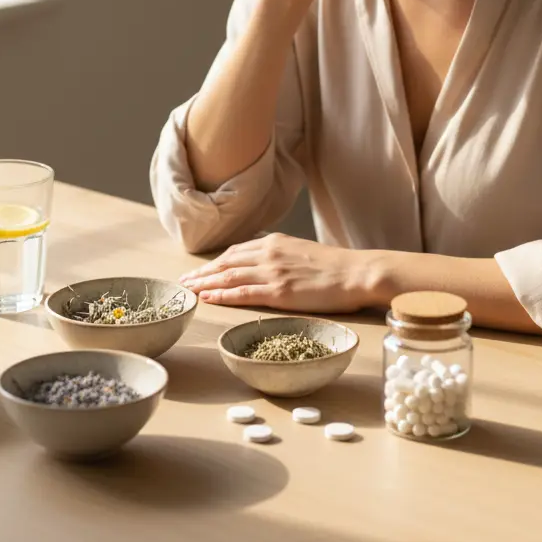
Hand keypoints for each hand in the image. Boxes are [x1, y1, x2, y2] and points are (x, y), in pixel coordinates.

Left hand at [178, 233, 372, 312]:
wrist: (357, 272)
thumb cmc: (336, 266)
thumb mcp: (302, 251)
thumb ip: (280, 255)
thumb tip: (264, 263)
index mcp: (274, 242)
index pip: (235, 252)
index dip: (214, 263)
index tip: (199, 271)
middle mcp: (268, 253)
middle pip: (226, 263)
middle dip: (202, 273)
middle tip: (184, 283)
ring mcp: (272, 272)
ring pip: (228, 277)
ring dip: (205, 284)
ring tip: (188, 292)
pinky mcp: (279, 292)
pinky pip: (242, 294)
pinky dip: (221, 296)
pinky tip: (207, 299)